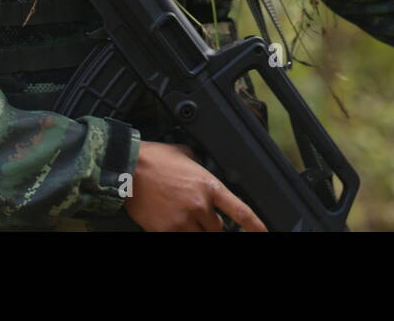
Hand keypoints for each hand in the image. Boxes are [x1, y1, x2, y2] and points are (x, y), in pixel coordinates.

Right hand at [125, 141, 265, 231]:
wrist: (129, 169)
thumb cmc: (154, 159)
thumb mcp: (185, 154)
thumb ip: (199, 165)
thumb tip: (202, 167)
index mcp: (209, 186)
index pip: (240, 211)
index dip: (255, 225)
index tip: (263, 232)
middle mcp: (200, 205)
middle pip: (218, 229)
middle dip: (212, 225)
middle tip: (199, 216)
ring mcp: (183, 220)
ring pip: (201, 236)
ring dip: (197, 230)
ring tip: (184, 218)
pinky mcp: (167, 231)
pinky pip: (181, 238)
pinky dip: (179, 231)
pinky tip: (172, 223)